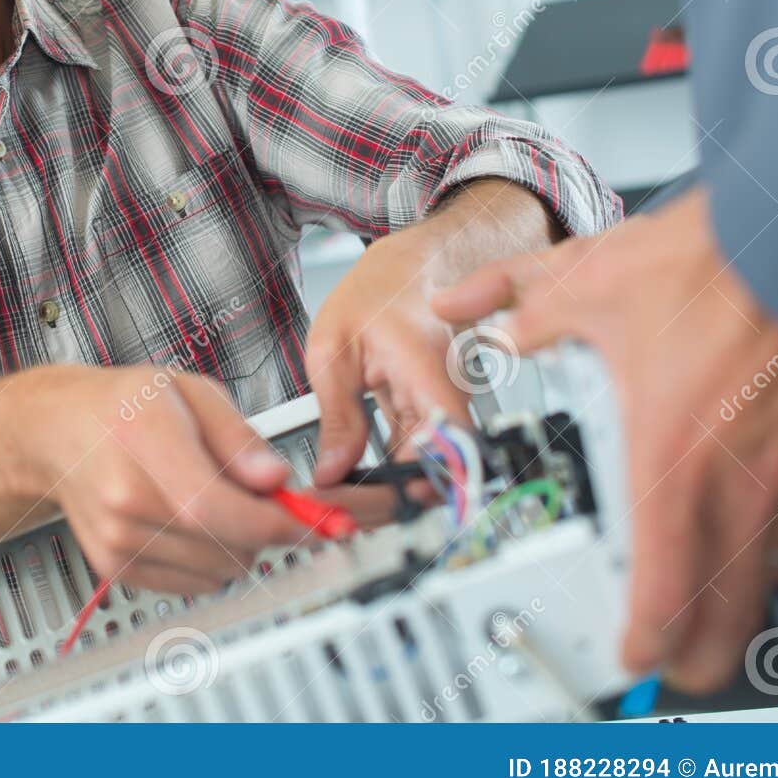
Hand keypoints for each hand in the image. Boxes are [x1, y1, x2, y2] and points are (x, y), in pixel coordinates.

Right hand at [12, 364, 310, 594]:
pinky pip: (194, 585)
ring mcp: (118, 540)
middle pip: (226, 546)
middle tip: (253, 493)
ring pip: (218, 572)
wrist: (60, 434)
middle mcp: (125, 499)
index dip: (274, 523)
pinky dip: (209, 561)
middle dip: (261, 527)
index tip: (310, 521)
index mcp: (144, 441)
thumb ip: (239, 435)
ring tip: (212, 501)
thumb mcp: (191, 391)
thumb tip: (275, 477)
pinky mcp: (117, 567)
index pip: (216, 507)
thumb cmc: (124, 407)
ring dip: (236, 546)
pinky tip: (190, 523)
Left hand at [306, 227, 475, 481]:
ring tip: (329, 494)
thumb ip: (337, 414)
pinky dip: (384, 469)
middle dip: (380, 501)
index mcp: (429, 375)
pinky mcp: (432, 415)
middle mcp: (447, 399)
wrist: (413, 268)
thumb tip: (333, 469)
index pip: (444, 453)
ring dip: (379, 490)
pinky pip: (414, 454)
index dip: (407, 489)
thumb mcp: (334, 347)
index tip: (360, 503)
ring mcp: (442, 410)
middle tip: (330, 509)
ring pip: (421, 470)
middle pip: (429, 474)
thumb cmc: (382, 290)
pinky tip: (349, 475)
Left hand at [433, 188, 777, 691]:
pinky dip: (773, 552)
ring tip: (707, 627)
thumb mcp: (584, 279)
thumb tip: (456, 307)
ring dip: (737, 608)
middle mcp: (734, 476)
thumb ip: (509, 302)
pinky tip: (752, 551)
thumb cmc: (702, 262)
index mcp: (666, 451)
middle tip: (670, 667)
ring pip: (769, 571)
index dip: (648, 636)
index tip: (631, 655)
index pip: (662, 579)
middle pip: (726, 604)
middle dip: (696, 651)